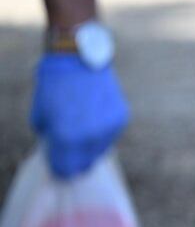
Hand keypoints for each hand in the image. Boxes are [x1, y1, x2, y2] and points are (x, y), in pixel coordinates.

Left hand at [30, 54, 128, 178]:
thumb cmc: (53, 86)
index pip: (65, 169)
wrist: (77, 57)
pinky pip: (110, 134)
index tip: (58, 165)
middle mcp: (91, 136)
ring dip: (90, 145)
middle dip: (75, 159)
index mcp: (67, 137)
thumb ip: (52, 140)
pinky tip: (93, 119)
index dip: (60, 168)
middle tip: (69, 151)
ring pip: (99, 149)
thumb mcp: (41, 116)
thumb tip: (61, 153)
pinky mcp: (121, 117)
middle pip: (85, 162)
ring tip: (81, 129)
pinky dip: (101, 132)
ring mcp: (109, 127)